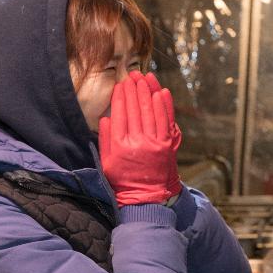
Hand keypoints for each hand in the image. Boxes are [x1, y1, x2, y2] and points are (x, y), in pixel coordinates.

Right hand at [99, 72, 181, 206]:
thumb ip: (105, 139)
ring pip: (151, 110)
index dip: (120, 96)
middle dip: (134, 89)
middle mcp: (138, 141)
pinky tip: (161, 92)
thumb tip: (105, 117)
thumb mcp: (106, 162)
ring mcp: (155, 142)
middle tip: (132, 75)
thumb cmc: (123, 180)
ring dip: (148, 91)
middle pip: (135, 108)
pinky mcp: (168, 145)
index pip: (120, 113)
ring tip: (144, 77)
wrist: (147, 197)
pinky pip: (166, 120)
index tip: (120, 85)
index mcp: (120, 145)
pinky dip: (165, 105)